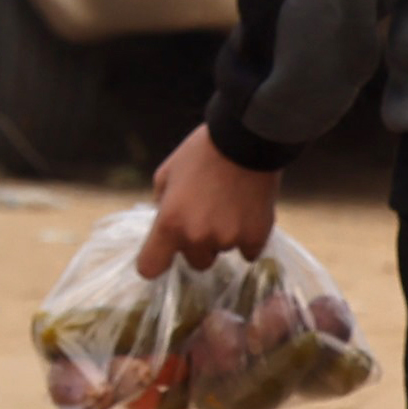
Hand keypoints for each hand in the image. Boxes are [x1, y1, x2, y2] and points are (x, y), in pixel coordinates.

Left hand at [138, 125, 280, 273]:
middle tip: (205, 217)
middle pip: (195, 262)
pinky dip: (247, 237)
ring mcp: (228, 239)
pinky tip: (247, 214)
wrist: (244, 142)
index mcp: (169, 223)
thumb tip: (164, 225)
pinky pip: (248, 251)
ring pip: (222, 252)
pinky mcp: (256, 238)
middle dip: (197, 245)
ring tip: (228, 206)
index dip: (154, 262)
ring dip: (222, 237)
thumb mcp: (166, 175)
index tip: (161, 257)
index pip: (150, 267)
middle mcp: (196, 237)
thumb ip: (163, 205)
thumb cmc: (199, 155)